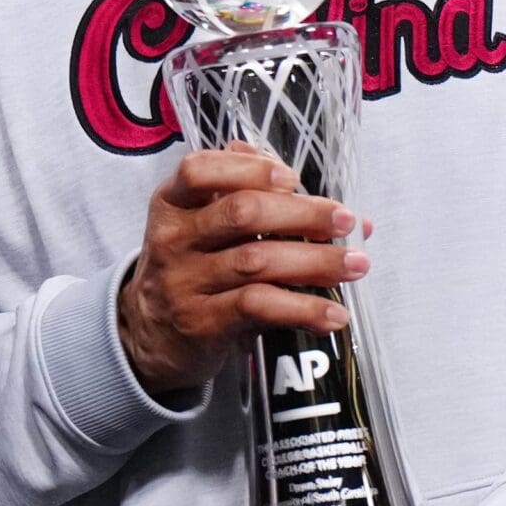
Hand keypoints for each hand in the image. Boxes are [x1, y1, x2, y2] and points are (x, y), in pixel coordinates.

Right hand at [117, 141, 369, 393]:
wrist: (149, 337)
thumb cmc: (194, 266)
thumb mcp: (205, 226)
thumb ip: (256, 201)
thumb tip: (332, 206)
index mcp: (172, 203)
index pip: (198, 170)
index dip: (248, 168)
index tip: (291, 178)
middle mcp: (173, 239)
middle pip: (242, 213)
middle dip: (303, 213)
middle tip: (346, 221)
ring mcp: (184, 282)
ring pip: (257, 262)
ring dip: (316, 261)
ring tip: (356, 265)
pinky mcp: (201, 323)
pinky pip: (259, 308)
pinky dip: (303, 309)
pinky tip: (333, 314)